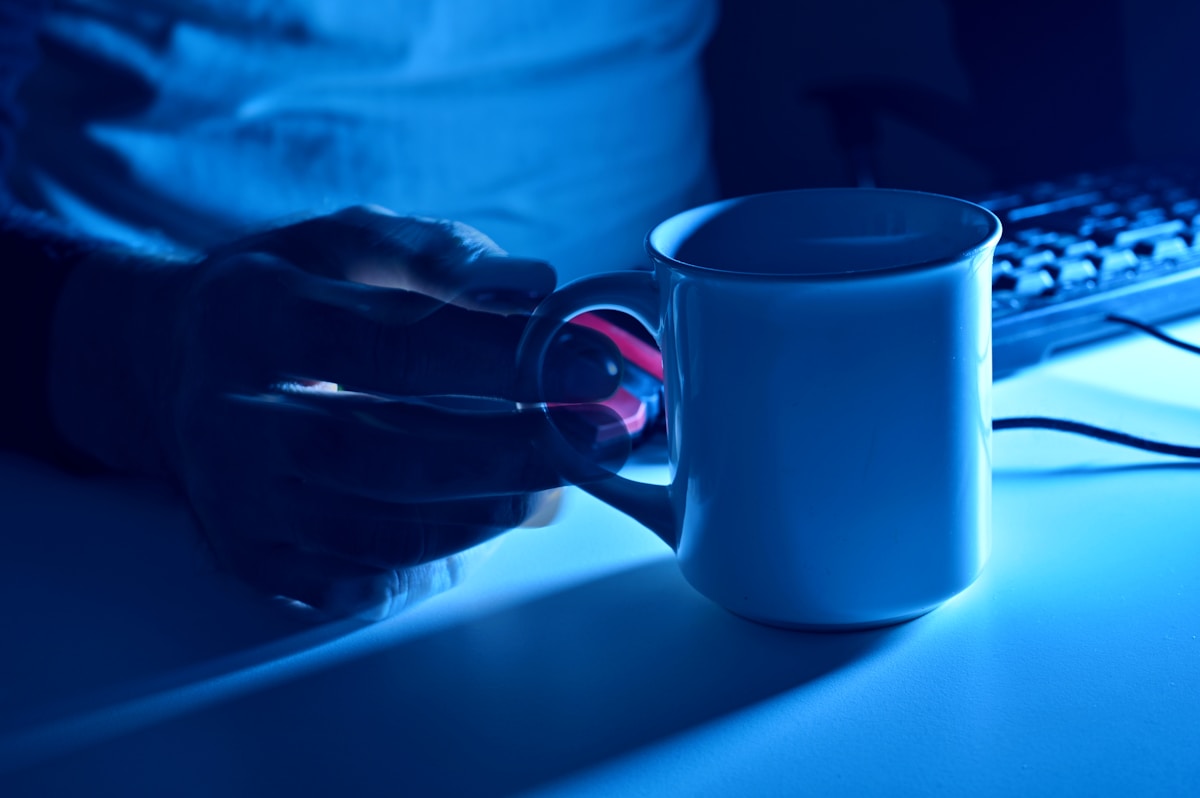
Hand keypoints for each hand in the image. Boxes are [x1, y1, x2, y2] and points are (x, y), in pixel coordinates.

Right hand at [50, 208, 623, 617]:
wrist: (177, 363)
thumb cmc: (288, 295)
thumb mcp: (351, 242)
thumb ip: (442, 257)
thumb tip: (536, 289)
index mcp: (251, 316)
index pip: (396, 347)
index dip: (505, 363)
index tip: (593, 369)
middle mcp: (225, 417)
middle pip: (385, 453)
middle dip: (508, 454)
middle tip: (591, 443)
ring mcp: (233, 500)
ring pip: (380, 531)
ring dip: (486, 512)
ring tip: (552, 482)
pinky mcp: (253, 558)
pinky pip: (365, 580)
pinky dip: (442, 558)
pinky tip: (486, 519)